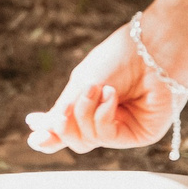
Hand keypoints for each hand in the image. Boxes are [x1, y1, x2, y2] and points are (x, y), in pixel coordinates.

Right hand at [25, 17, 186, 154]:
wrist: (153, 47)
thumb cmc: (121, 57)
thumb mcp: (82, 83)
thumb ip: (63, 112)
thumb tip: (37, 137)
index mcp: (93, 105)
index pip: (69, 128)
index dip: (50, 134)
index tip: (34, 132)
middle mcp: (108, 119)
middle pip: (74, 140)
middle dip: (63, 127)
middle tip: (61, 113)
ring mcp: (123, 128)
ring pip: (87, 141)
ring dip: (84, 114)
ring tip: (97, 89)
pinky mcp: (139, 134)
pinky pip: (107, 137)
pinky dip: (102, 116)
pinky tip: (110, 96)